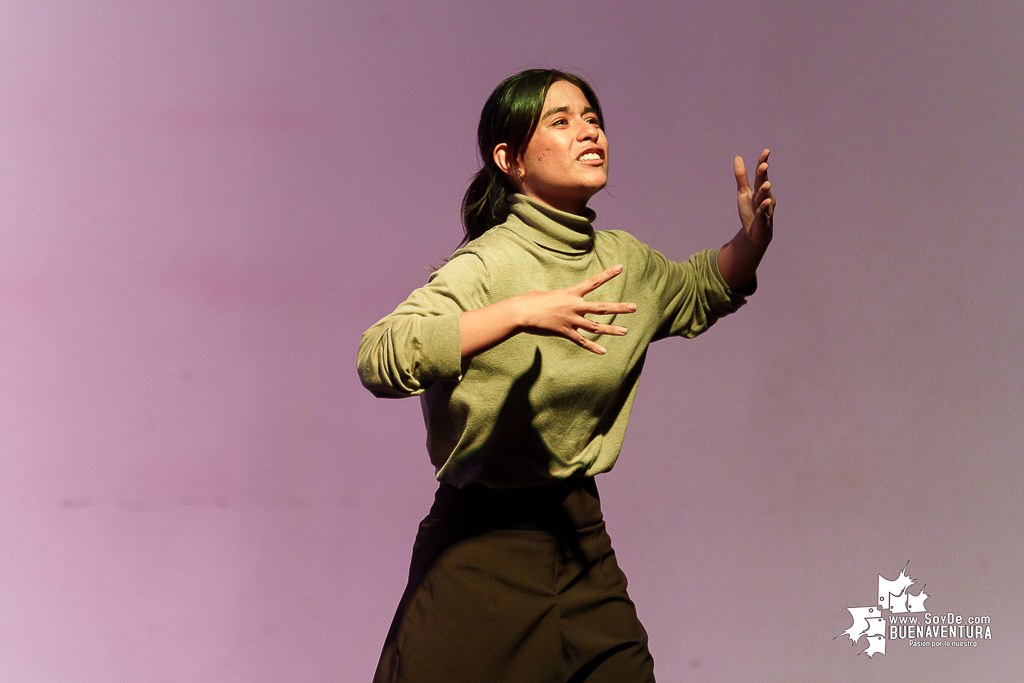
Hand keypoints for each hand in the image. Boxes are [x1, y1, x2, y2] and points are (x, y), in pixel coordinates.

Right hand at [516, 265, 635, 354]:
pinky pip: (582, 341)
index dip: (608, 274)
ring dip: (612, 329)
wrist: (522, 312)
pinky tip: (603, 352)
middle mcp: (575, 306)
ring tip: (625, 331)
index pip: (593, 282)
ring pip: (596, 326)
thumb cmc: (531, 301)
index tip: (620, 268)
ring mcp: (571, 320)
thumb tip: (555, 299)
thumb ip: (557, 297)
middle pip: (602, 307)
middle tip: (634, 307)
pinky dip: (593, 347)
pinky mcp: (565, 332)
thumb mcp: (547, 294)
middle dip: (619, 307)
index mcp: (571, 293)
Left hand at [734, 149, 775, 245]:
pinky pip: (763, 213)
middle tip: (764, 165)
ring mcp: (765, 209)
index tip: (766, 151)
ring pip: (764, 198)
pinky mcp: (762, 221)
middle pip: (762, 184)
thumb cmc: (751, 211)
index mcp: (759, 189)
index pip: (760, 174)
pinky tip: (766, 202)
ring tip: (766, 184)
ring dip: (764, 192)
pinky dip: (764, 208)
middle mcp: (765, 197)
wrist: (754, 233)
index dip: (762, 163)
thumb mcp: (743, 192)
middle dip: (763, 176)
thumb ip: (741, 176)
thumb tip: (738, 157)